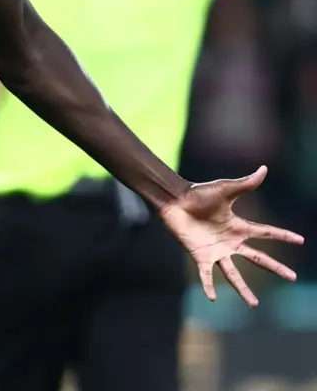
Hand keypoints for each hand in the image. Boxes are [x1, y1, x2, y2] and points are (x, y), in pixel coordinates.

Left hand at [159, 166, 303, 306]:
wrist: (174, 200)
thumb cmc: (198, 193)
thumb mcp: (225, 189)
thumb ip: (245, 183)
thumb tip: (264, 169)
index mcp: (238, 226)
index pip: (266, 233)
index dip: (283, 236)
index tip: (300, 240)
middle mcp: (230, 242)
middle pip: (258, 258)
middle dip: (275, 268)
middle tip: (292, 277)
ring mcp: (216, 250)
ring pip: (233, 274)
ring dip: (243, 290)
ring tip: (253, 305)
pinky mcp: (199, 255)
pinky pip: (206, 274)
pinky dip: (208, 285)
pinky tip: (212, 298)